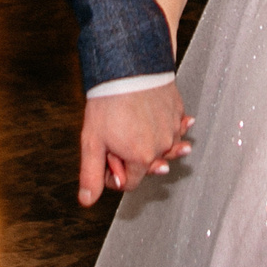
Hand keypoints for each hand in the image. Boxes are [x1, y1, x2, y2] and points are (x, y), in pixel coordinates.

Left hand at [77, 85, 191, 207]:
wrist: (127, 66)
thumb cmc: (109, 101)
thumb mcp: (92, 142)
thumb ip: (91, 174)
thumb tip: (88, 200)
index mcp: (141, 158)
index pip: (130, 183)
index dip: (114, 174)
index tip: (107, 159)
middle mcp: (162, 146)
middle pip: (148, 165)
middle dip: (133, 159)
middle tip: (118, 142)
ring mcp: (173, 128)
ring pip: (166, 147)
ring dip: (155, 145)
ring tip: (143, 135)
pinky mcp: (178, 111)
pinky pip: (178, 126)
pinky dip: (173, 127)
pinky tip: (167, 124)